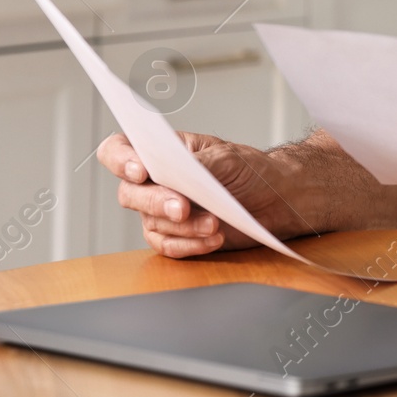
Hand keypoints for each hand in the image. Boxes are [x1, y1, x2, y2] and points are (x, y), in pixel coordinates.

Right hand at [97, 132, 311, 257]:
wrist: (277, 199)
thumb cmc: (251, 170)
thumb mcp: (229, 158)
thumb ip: (200, 163)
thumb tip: (176, 169)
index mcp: (163, 152)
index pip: (119, 150)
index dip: (120, 160)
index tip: (141, 171)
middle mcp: (156, 182)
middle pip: (130, 194)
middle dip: (156, 202)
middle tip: (184, 208)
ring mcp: (163, 212)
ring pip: (152, 223)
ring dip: (183, 227)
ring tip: (215, 223)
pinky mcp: (176, 237)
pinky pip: (168, 247)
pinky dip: (190, 245)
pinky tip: (214, 239)